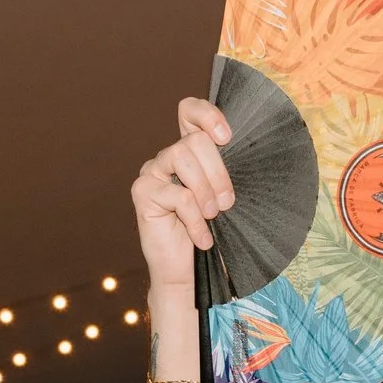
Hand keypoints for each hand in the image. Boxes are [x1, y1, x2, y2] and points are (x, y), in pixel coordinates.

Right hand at [131, 98, 234, 298]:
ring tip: (213, 217)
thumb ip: (226, 172)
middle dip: (218, 172)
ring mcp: (152, 172)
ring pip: (183, 158)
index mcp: (188, 151)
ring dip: (206, 192)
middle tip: (227, 203)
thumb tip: (240, 150)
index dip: (207, 115)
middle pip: (194, 140)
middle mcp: (167, 157)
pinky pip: (178, 195)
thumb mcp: (223, 197)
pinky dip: (196, 220)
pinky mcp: (143, 192)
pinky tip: (202, 238)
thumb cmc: (208, 232)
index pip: (189, 111)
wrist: (186, 271)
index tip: (227, 137)